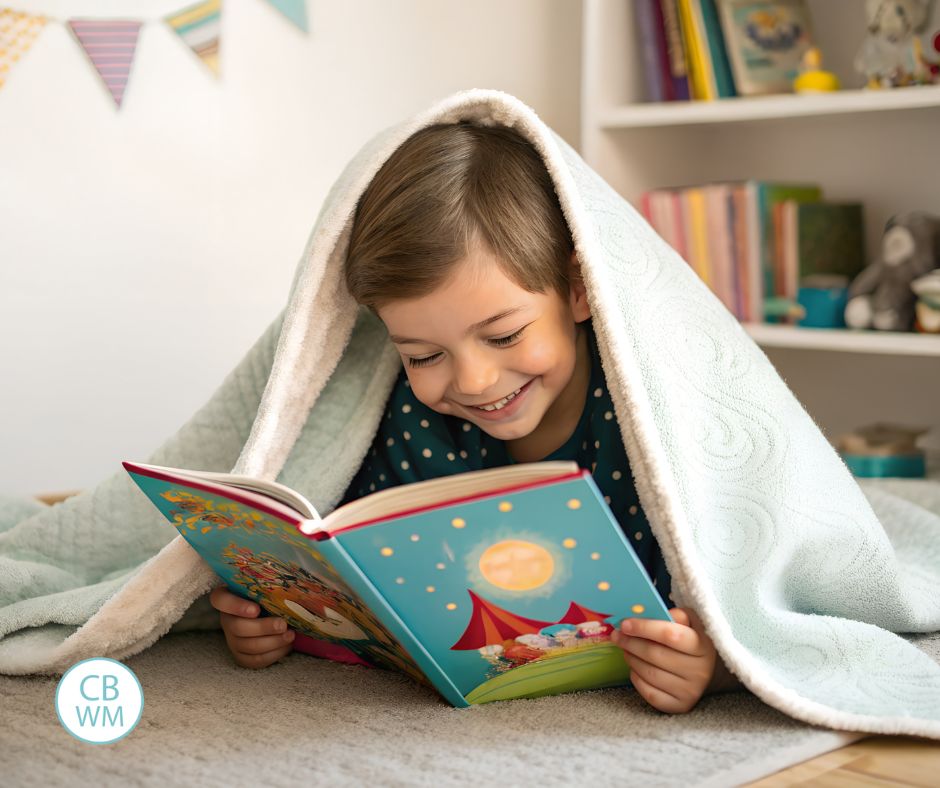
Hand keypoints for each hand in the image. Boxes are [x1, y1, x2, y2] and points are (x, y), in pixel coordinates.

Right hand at [209, 585, 294, 668]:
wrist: (269, 613)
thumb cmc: (267, 595)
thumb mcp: (265, 586)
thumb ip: (270, 585)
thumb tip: (291, 586)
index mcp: (226, 598)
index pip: (221, 600)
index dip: (236, 606)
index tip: (256, 609)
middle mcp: (226, 620)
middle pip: (237, 627)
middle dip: (263, 628)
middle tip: (282, 624)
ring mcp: (232, 640)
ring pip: (248, 646)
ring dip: (272, 642)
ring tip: (290, 635)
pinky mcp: (241, 656)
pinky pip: (254, 660)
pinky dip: (273, 654)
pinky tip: (287, 646)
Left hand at [611, 607, 728, 713]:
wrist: (707, 672)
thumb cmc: (692, 640)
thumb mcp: (692, 622)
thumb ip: (675, 614)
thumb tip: (647, 614)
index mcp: (703, 646)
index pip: (670, 635)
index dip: (644, 628)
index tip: (625, 623)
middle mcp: (700, 671)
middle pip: (655, 654)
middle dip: (631, 643)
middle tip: (617, 635)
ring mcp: (690, 691)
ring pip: (650, 674)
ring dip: (631, 658)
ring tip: (625, 649)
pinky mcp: (680, 706)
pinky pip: (650, 693)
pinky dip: (637, 678)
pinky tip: (635, 668)